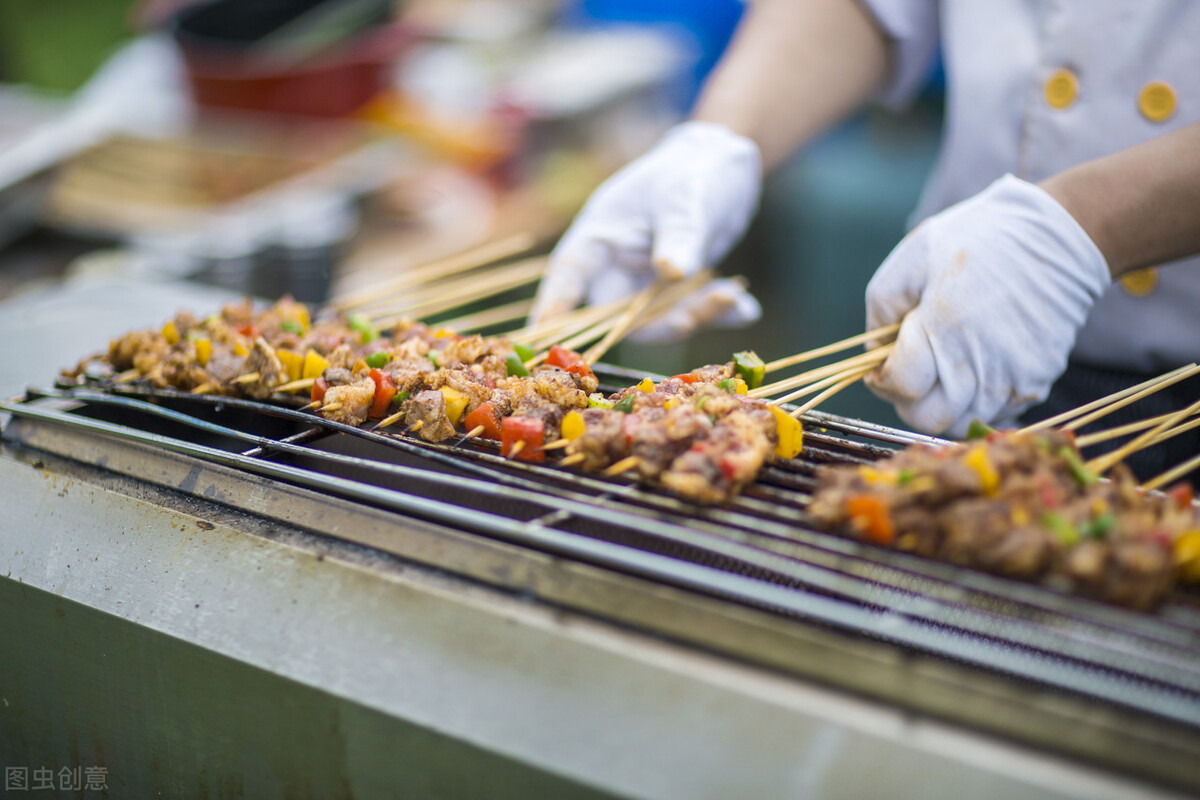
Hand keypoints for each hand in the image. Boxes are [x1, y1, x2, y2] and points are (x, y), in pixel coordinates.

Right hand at [531, 121, 762, 341]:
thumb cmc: (691, 172)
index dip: (553, 310)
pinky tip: (746, 307)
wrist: (724, 166)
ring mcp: (644, 284)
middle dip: (654, 325)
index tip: (544, 340)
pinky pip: (691, 316)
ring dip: (694, 316)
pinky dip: (718, 315)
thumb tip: (672, 271)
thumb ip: (679, 235)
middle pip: (615, 317)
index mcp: (598, 239)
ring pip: (657, 323)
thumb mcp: (685, 199)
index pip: (567, 278)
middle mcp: (616, 268)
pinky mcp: (675, 293)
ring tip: (730, 298)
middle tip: (693, 317)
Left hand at [864, 174, 1110, 437]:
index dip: (882, 378)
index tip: (882, 363)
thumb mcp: (914, 255)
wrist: (1061, 236)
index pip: (899, 386)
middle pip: (926, 417)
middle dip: (907, 399)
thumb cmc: (981, 238)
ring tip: (941, 370)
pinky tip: (972, 369)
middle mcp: (980, 362)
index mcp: (944, 327)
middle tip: (909, 372)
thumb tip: (873, 351)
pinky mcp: (1037, 381)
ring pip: (960, 423)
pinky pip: (994, 414)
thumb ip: (882, 306)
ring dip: (942, 405)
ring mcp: (1013, 377)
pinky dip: (976, 402)